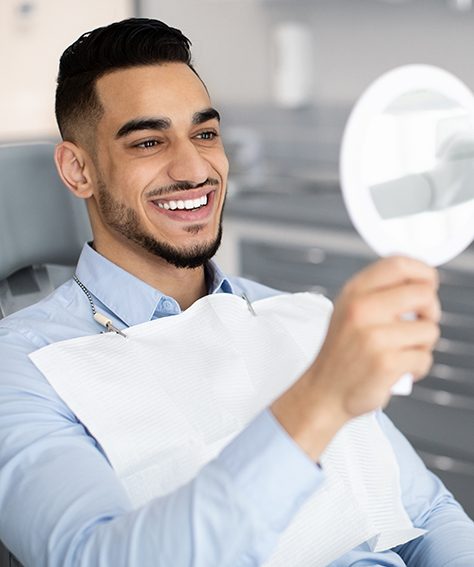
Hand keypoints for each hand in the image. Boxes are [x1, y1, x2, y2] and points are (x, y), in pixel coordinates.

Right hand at [271, 256, 440, 459]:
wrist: (324, 391)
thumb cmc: (342, 352)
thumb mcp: (349, 310)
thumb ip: (378, 293)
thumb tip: (421, 283)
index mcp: (354, 292)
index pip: (398, 264)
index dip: (423, 272)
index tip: (428, 284)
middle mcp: (361, 309)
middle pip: (423, 293)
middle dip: (431, 310)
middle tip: (420, 322)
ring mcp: (374, 336)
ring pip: (429, 329)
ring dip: (423, 344)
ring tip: (402, 351)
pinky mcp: (386, 362)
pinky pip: (424, 358)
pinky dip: (417, 367)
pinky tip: (399, 370)